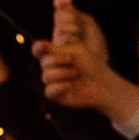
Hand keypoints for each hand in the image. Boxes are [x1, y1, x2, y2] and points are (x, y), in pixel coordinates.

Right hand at [38, 0, 138, 123]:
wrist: (102, 83)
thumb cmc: (91, 65)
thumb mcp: (75, 50)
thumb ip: (55, 48)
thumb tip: (37, 43)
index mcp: (56, 56)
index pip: (39, 51)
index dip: (37, 48)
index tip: (42, 47)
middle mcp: (52, 69)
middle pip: (43, 63)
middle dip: (58, 60)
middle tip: (72, 61)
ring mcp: (54, 82)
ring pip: (45, 77)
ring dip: (62, 73)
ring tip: (76, 74)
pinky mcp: (56, 96)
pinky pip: (48, 91)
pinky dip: (60, 87)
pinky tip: (71, 86)